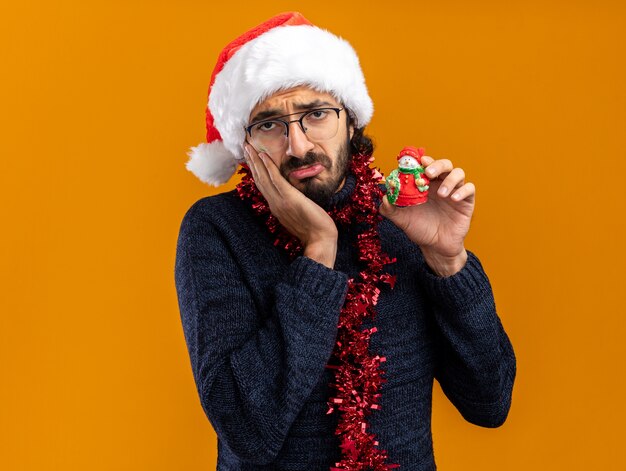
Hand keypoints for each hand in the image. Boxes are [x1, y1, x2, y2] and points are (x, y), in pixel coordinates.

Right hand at [244, 144, 337, 268]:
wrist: (320, 241)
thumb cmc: (314, 230)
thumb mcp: (298, 216)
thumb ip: (292, 206)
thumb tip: (292, 199)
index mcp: (276, 207)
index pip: (263, 186)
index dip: (255, 171)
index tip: (250, 158)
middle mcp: (274, 203)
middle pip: (259, 179)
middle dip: (251, 162)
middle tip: (245, 146)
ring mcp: (280, 201)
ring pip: (263, 177)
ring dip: (255, 160)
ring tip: (249, 147)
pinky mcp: (289, 198)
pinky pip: (276, 179)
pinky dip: (268, 167)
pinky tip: (263, 155)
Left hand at [379, 156, 474, 275]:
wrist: (436, 247)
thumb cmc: (420, 229)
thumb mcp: (402, 220)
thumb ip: (391, 210)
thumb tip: (383, 198)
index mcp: (426, 184)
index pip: (426, 165)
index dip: (422, 161)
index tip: (417, 162)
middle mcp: (441, 184)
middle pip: (444, 164)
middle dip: (437, 165)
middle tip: (428, 173)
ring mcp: (455, 191)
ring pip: (458, 173)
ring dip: (450, 179)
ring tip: (442, 194)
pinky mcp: (466, 201)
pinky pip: (469, 189)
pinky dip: (462, 191)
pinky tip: (453, 199)